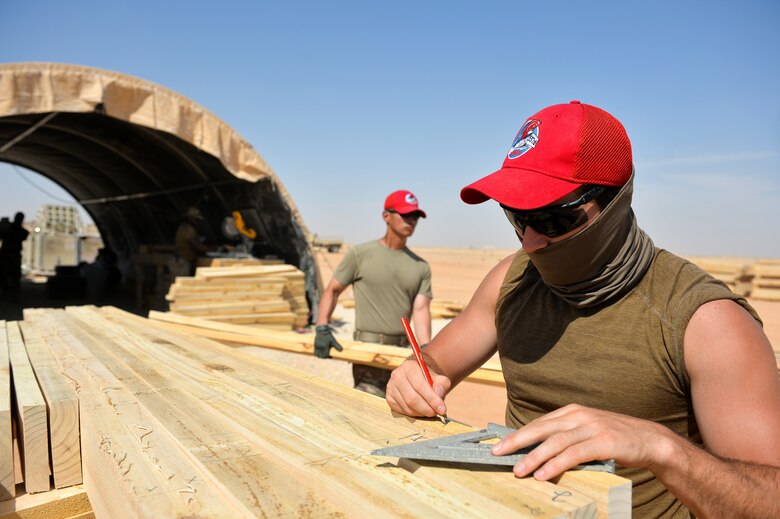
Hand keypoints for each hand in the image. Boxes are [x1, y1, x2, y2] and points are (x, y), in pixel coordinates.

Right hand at [314, 325, 342, 358]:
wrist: (322, 330)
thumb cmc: (328, 336)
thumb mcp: (333, 340)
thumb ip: (337, 346)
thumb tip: (341, 350)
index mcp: (324, 346)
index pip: (325, 356)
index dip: (328, 357)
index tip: (330, 356)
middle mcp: (320, 347)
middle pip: (320, 356)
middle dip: (324, 357)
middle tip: (327, 356)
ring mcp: (316, 346)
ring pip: (317, 354)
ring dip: (320, 355)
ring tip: (324, 354)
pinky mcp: (315, 345)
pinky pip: (315, 351)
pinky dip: (318, 353)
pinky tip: (322, 351)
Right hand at [386, 358, 450, 417]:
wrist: (418, 377)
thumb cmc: (429, 379)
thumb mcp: (439, 378)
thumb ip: (442, 384)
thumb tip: (439, 394)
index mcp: (409, 367)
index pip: (419, 385)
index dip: (432, 399)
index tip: (442, 409)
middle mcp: (397, 376)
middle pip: (412, 399)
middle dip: (427, 409)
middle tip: (437, 413)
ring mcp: (391, 387)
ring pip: (408, 407)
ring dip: (422, 412)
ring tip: (430, 410)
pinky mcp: (389, 398)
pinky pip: (403, 411)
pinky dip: (414, 414)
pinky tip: (421, 410)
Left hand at [490, 404, 675, 479]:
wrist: (650, 440)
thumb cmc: (616, 439)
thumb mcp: (587, 433)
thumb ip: (567, 438)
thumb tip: (539, 454)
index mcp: (573, 412)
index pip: (539, 423)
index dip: (518, 434)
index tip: (500, 445)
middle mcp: (579, 415)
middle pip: (541, 429)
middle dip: (517, 441)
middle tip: (497, 453)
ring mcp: (591, 427)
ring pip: (555, 442)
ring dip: (534, 457)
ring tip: (518, 470)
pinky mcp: (603, 441)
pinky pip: (573, 454)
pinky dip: (555, 464)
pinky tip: (543, 474)